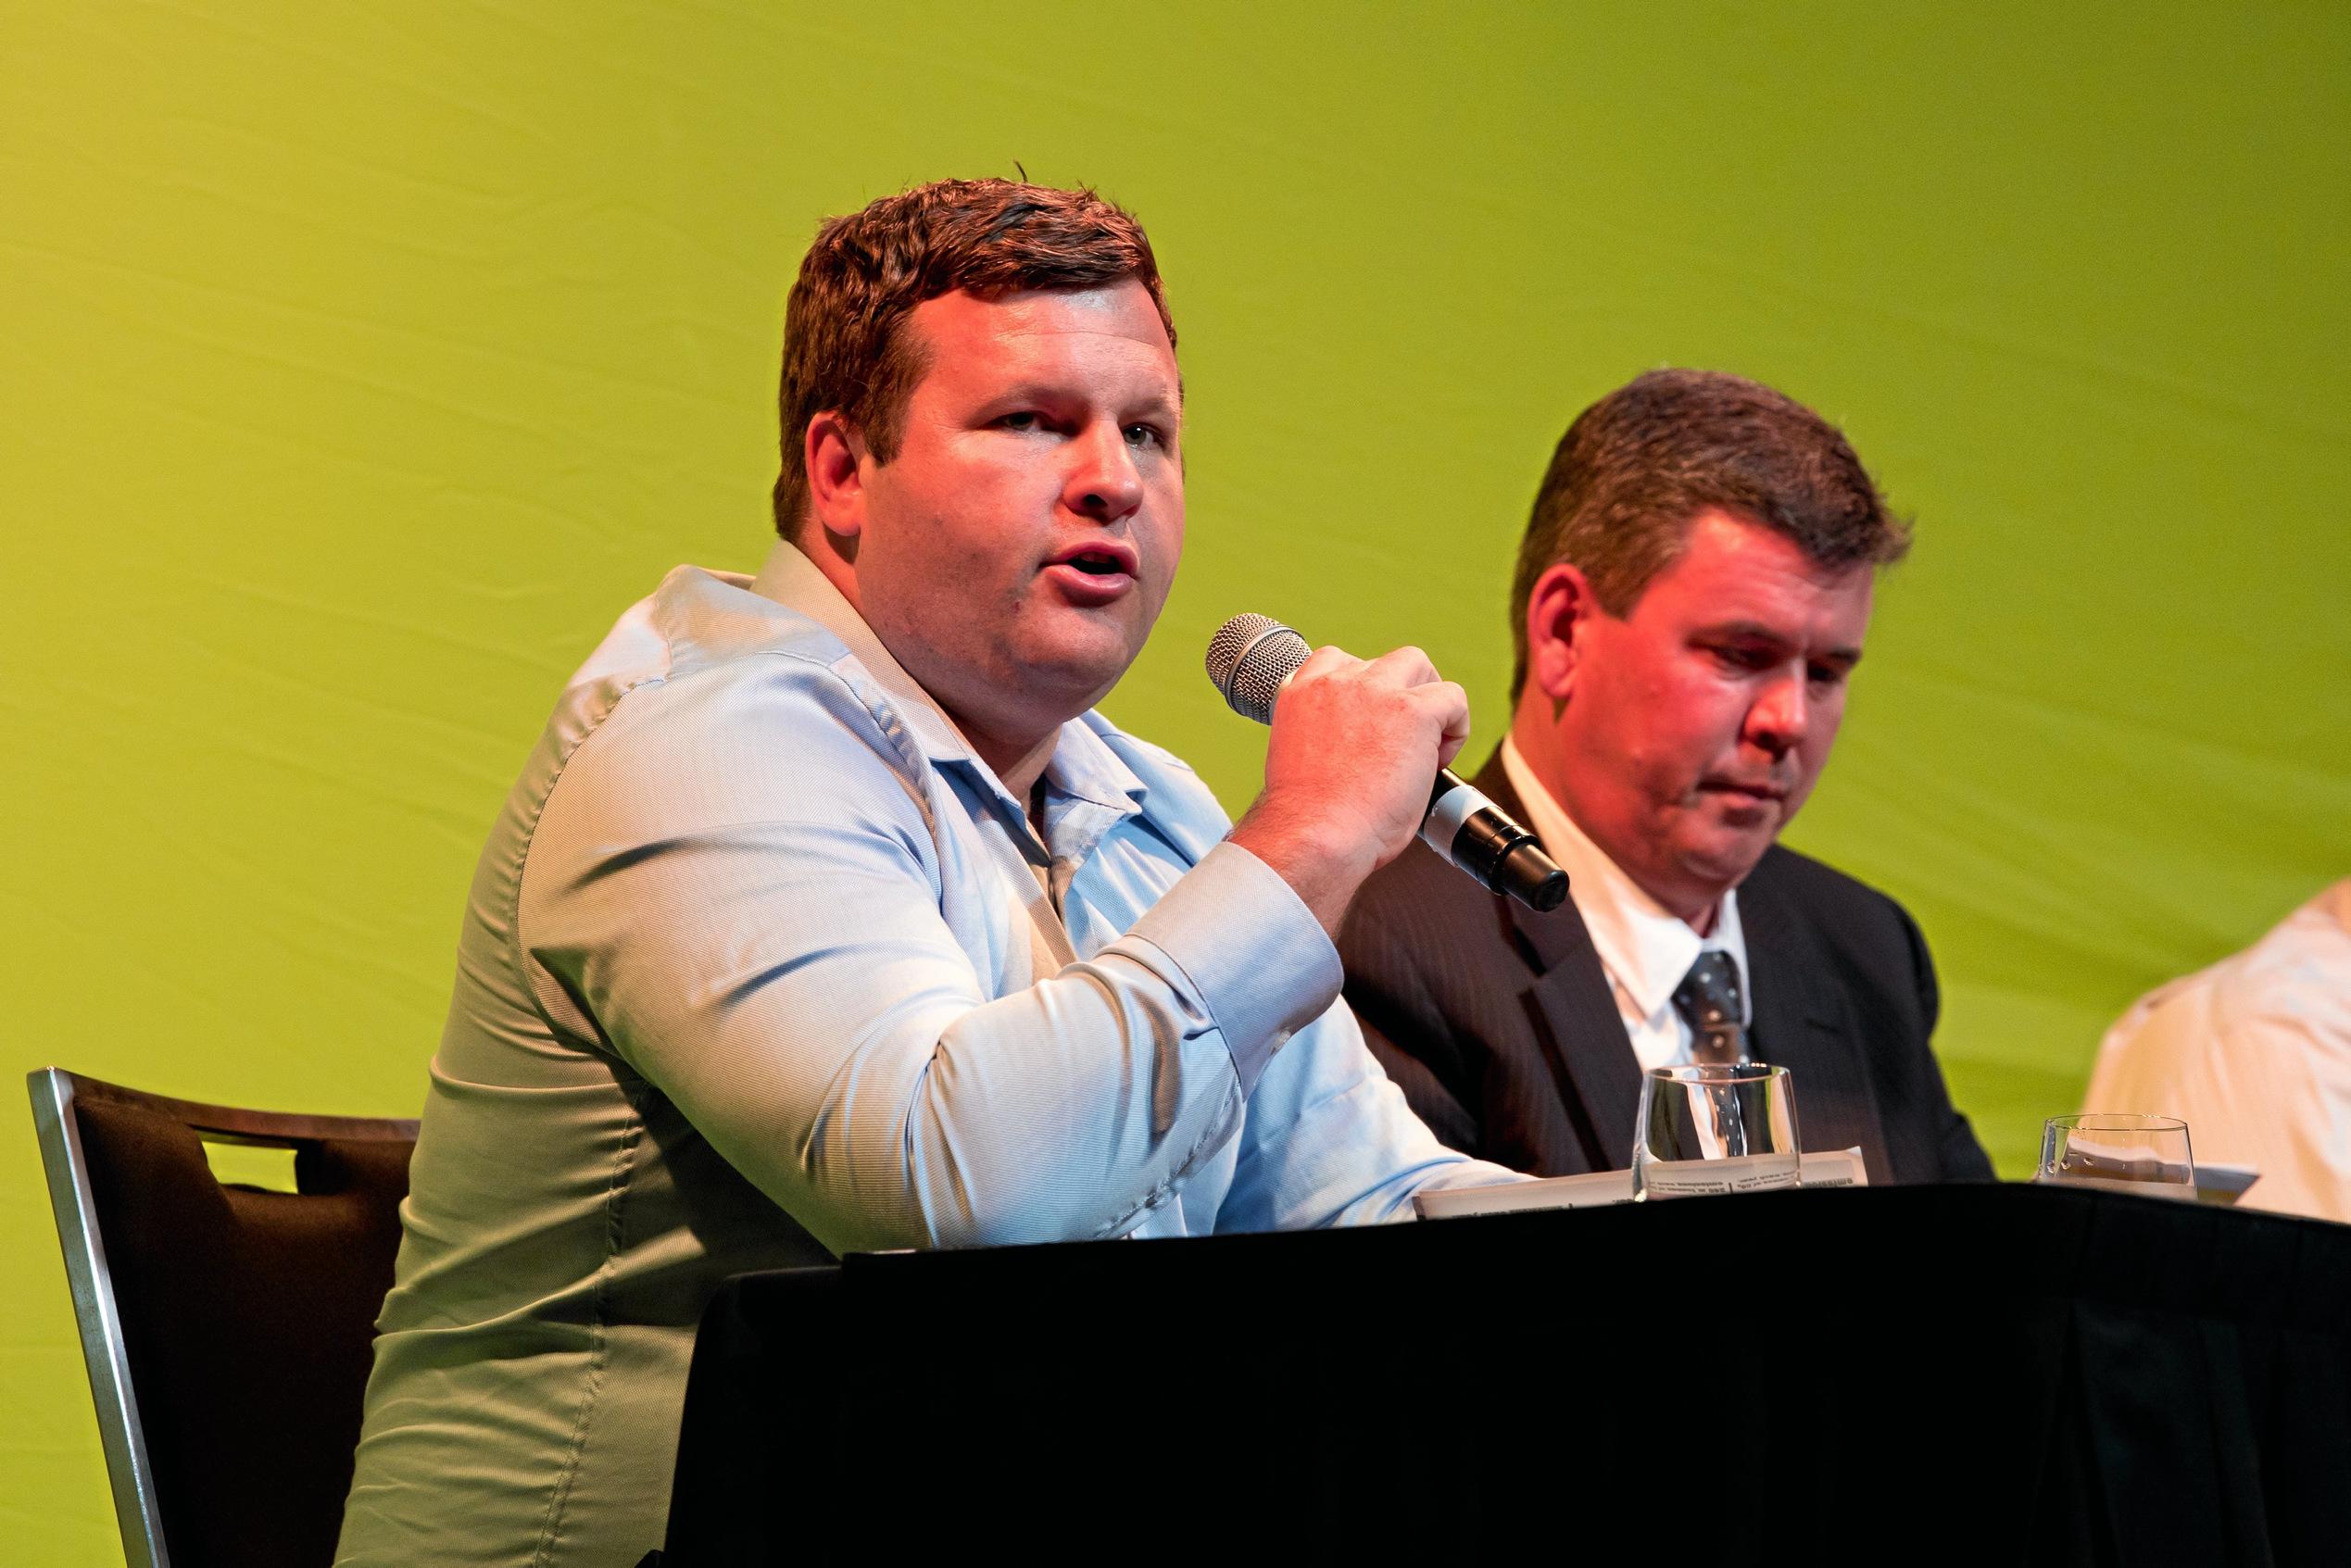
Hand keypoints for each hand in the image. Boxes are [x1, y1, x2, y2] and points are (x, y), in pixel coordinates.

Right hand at [1227, 644, 1468, 936]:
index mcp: (1302, 693)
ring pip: (1417, 664)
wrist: (1317, 834)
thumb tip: (1352, 748)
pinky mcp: (1413, 711)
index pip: (1334, 661)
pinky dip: (1455, 727)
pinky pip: (1452, 698)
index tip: (1366, 725)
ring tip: (1426, 741)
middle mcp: (1336, 683)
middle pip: (1380, 661)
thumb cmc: (1308, 818)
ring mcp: (1375, 691)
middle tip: (1403, 733)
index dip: (1359, 689)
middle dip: (1397, 690)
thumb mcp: (1298, 759)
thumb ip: (1322, 737)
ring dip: (1426, 697)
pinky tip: (1438, 761)